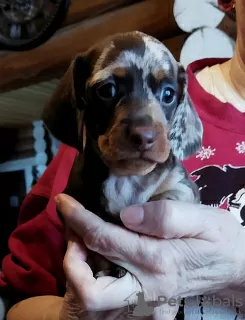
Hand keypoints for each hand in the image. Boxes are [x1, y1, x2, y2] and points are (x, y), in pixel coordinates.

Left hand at [56, 194, 244, 318]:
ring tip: (85, 240)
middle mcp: (148, 289)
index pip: (106, 239)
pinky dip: (96, 278)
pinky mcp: (149, 307)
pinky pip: (111, 300)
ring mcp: (148, 303)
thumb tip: (126, 214)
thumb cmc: (222, 238)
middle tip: (74, 230)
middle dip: (72, 259)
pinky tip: (103, 255)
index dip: (79, 218)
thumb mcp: (202, 217)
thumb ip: (165, 216)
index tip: (63, 201)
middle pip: (91, 288)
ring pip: (97, 300)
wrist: (236, 267)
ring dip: (81, 270)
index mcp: (160, 260)